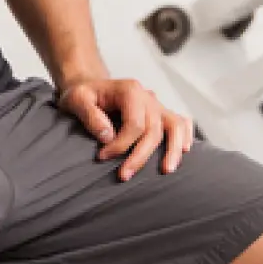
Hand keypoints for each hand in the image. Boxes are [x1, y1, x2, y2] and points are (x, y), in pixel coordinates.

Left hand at [58, 78, 194, 180]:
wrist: (90, 87)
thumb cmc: (83, 94)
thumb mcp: (76, 99)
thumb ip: (90, 115)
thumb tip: (108, 136)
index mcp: (129, 91)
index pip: (135, 123)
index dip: (121, 144)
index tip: (102, 156)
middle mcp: (147, 97)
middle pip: (154, 130)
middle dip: (140, 156)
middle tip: (123, 176)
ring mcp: (156, 105)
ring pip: (174, 126)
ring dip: (173, 149)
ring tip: (167, 170)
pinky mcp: (159, 113)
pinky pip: (180, 122)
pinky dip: (186, 135)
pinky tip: (186, 150)